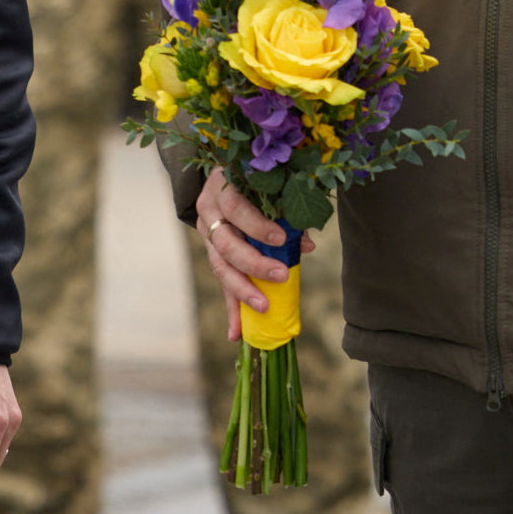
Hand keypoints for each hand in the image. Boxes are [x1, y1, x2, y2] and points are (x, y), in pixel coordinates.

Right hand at [195, 172, 317, 344]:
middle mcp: (209, 214)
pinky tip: (236, 334)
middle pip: (226, 244)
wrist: (219, 179)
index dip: (256, 225)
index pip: (236, 208)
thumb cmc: (250, 181)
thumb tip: (306, 245)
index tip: (282, 239)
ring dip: (242, 290)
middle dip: (254, 263)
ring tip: (263, 307)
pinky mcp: (211, 254)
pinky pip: (221, 284)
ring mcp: (206, 234)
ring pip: (220, 266)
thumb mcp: (265, 189)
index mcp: (222, 189)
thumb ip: (285, 212)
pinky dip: (231, 310)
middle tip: (280, 276)